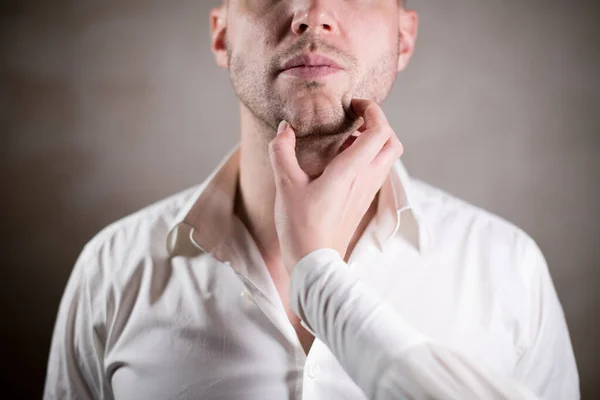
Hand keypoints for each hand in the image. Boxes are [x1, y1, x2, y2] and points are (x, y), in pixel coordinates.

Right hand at [268, 99, 403, 273]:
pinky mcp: (363, 202)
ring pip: (387, 158)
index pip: (379, 130)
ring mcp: (368, 192)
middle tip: (355, 118)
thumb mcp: (285, 184)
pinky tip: (341, 162)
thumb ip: (282, 151)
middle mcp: (367, 179)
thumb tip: (286, 128)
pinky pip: (377, 171)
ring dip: (374, 141)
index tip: (353, 105)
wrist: (314, 262)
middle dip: (379, 123)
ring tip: (345, 138)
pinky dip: (368, 158)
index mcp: (351, 170)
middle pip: (392, 142)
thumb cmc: (300, 225)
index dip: (372, 110)